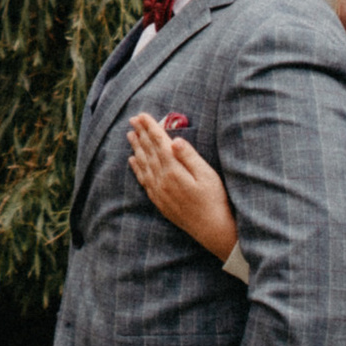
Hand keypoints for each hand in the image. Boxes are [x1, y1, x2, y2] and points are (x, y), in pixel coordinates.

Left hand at [125, 110, 237, 262]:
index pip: (159, 143)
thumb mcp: (207, 175)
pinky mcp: (160, 201)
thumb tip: (174, 140)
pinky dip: (137, 168)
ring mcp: (159, 191)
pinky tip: (133, 161)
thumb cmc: (214, 200)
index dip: (150, 128)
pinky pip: (143, 180)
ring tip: (130, 135)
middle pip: (149, 152)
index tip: (142, 115)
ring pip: (143, 164)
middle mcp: (162, 180)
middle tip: (133, 120)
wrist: (212, 230)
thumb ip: (189, 157)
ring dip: (136, 148)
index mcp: (174, 170)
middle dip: (141, 134)